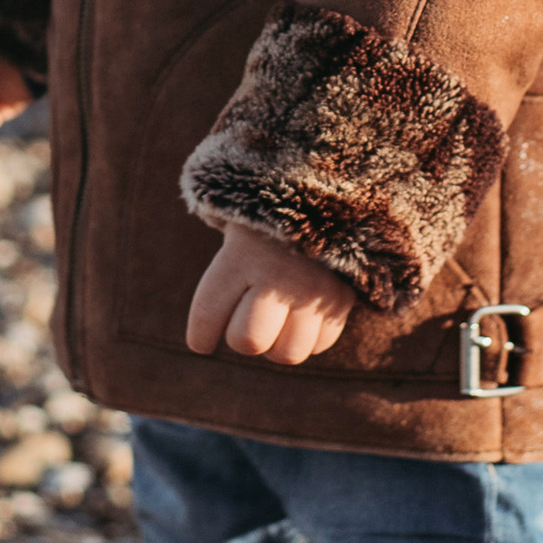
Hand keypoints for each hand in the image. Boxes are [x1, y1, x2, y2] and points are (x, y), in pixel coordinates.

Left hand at [185, 219, 357, 363]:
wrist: (324, 190)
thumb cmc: (266, 220)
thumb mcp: (237, 236)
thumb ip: (223, 282)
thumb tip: (206, 340)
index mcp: (241, 254)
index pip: (208, 314)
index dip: (200, 337)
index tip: (201, 343)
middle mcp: (276, 274)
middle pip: (248, 341)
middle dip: (242, 340)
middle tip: (244, 324)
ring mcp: (313, 288)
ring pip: (287, 353)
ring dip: (277, 345)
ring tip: (276, 324)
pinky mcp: (342, 297)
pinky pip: (320, 344)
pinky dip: (309, 339)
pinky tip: (302, 318)